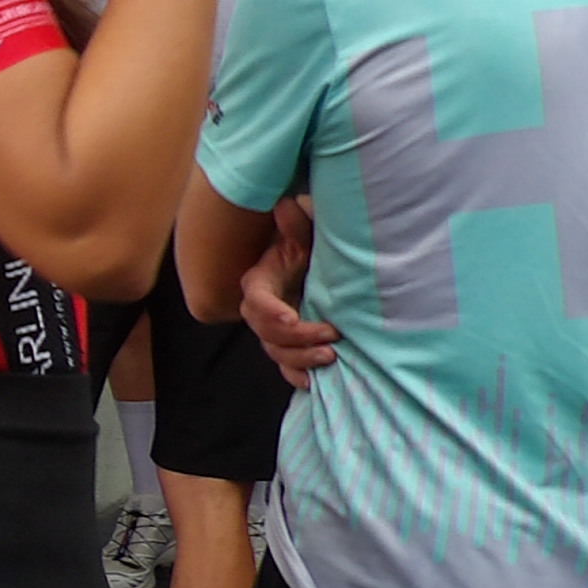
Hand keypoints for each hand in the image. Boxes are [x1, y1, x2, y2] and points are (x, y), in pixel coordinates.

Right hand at [240, 194, 335, 388]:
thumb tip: (286, 205)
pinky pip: (285, 366)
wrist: (314, 265)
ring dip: (300, 358)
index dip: (271, 311)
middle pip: (265, 332)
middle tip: (331, 334)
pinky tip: (313, 382)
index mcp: (260, 282)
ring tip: (331, 356)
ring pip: (276, 352)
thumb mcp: (303, 236)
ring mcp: (274, 329)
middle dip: (296, 338)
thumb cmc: (309, 248)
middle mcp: (262, 309)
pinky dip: (297, 376)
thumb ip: (294, 226)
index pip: (256, 300)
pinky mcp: (287, 344)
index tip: (293, 317)